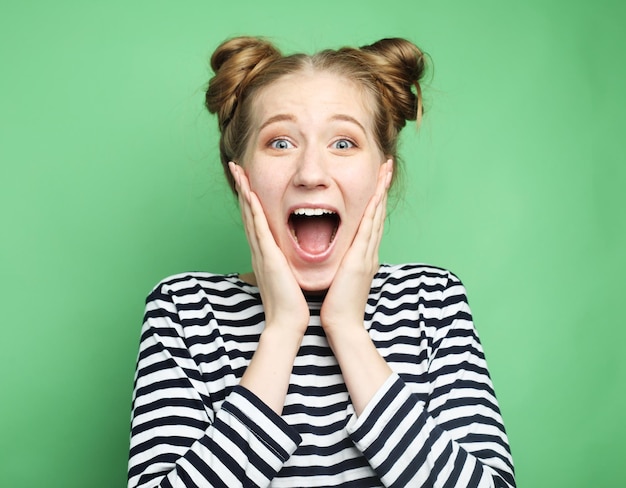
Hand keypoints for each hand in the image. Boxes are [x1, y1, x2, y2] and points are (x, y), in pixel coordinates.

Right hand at [229, 162, 309, 335]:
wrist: (287, 323)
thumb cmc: (290, 304)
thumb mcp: (287, 278)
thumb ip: (284, 265)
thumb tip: (287, 260)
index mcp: (266, 254)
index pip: (256, 220)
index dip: (251, 199)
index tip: (248, 181)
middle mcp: (259, 250)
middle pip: (248, 212)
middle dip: (243, 189)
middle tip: (237, 167)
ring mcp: (261, 252)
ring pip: (250, 215)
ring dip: (244, 191)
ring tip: (238, 171)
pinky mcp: (267, 256)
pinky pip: (258, 227)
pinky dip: (253, 208)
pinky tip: (249, 193)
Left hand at [320, 160, 392, 334]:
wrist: (343, 324)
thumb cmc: (338, 304)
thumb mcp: (342, 279)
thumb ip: (343, 265)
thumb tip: (340, 258)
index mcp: (363, 256)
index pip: (371, 222)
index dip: (375, 201)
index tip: (376, 182)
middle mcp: (369, 252)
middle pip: (378, 214)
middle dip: (382, 189)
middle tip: (387, 167)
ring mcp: (368, 254)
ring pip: (376, 216)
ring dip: (381, 192)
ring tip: (385, 171)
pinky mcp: (362, 259)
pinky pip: (369, 228)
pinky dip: (373, 209)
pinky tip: (376, 194)